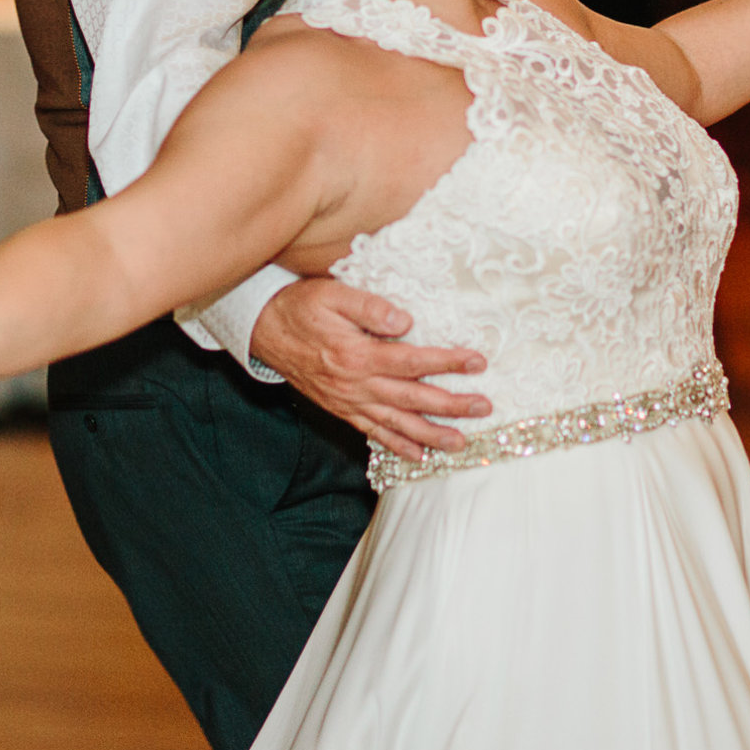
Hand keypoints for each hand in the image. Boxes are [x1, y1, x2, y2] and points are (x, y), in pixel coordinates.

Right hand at [249, 274, 490, 459]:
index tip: (477, 362)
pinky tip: (418, 456)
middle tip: (484, 408)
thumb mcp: (332, 294)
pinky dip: (398, 446)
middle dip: (451, 405)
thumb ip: (369, 306)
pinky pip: (374, 433)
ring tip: (461, 444)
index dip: (447, 362)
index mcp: (357, 355)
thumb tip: (405, 321)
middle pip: (412, 398)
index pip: (412, 361)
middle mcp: (356, 385)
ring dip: (431, 435)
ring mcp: (349, 402)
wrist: (265, 331)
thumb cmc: (301, 307)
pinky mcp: (342, 410)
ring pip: (397, 424)